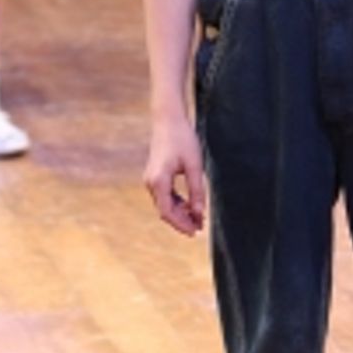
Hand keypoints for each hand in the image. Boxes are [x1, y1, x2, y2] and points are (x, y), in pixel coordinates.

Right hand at [145, 116, 206, 236]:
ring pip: (165, 204)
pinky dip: (177, 203)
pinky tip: (190, 205)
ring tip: (198, 218)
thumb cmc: (183, 139)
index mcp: (159, 181)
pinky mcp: (155, 176)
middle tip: (200, 227)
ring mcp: (151, 179)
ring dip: (180, 212)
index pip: (167, 212)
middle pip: (165, 210)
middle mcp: (151, 182)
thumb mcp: (194, 165)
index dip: (181, 224)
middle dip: (182, 220)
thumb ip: (197, 190)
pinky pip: (164, 196)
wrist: (168, 120)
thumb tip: (200, 212)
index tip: (196, 232)